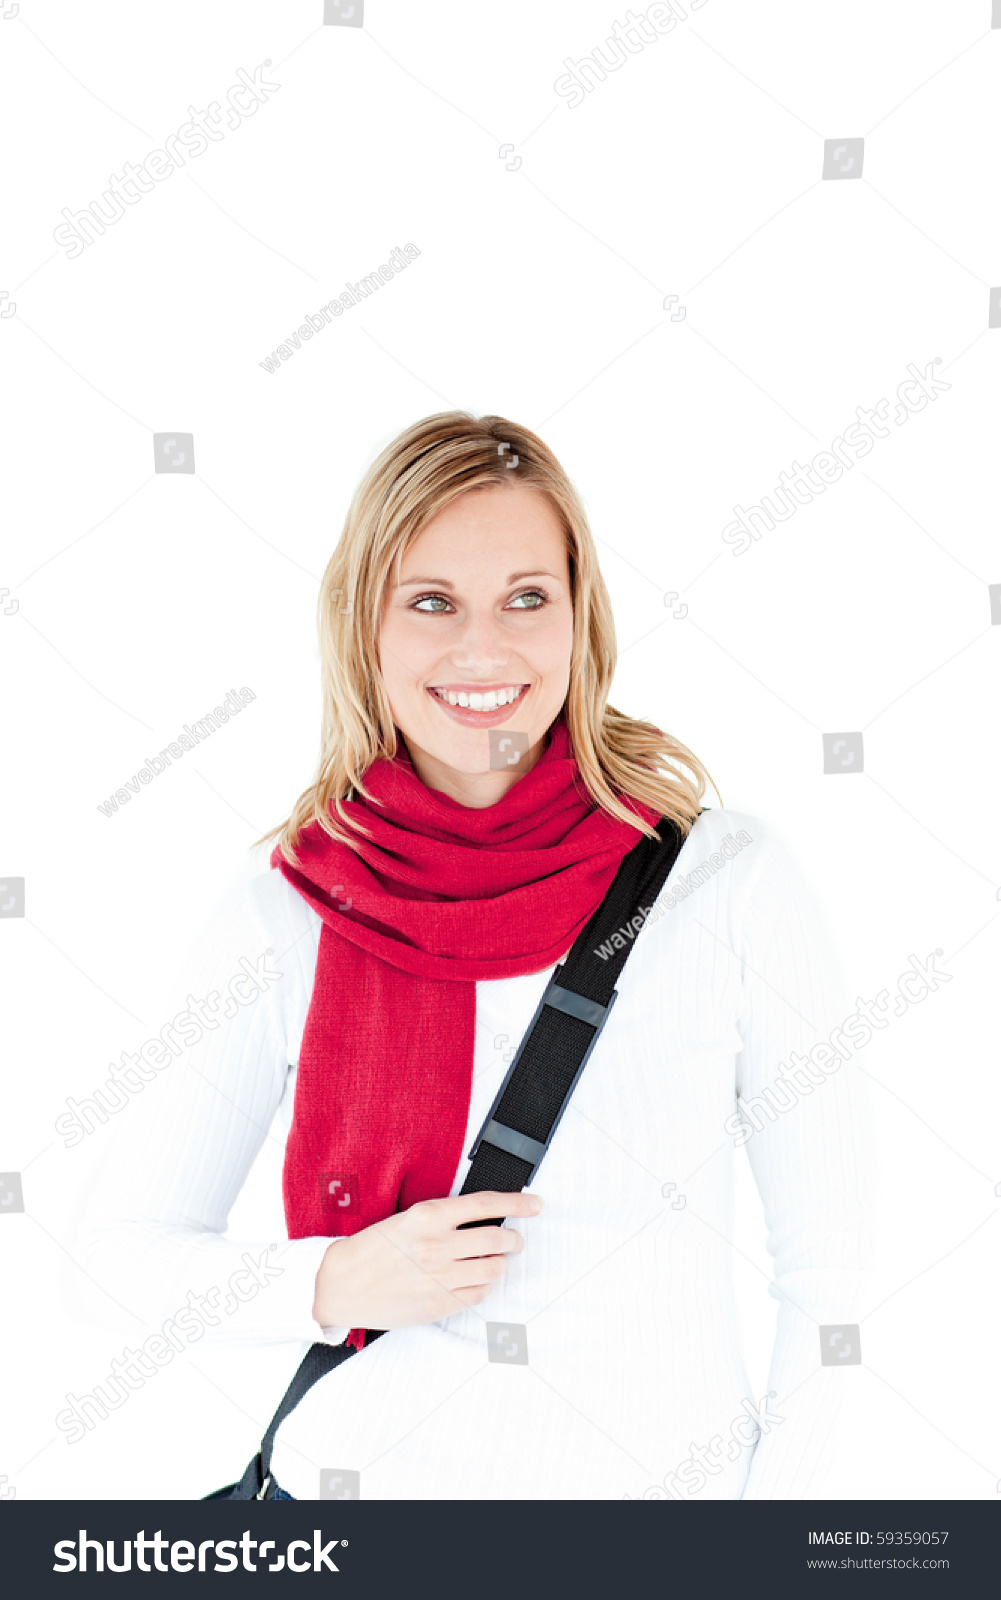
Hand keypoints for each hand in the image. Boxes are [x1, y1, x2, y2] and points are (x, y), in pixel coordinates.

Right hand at [312, 1190, 542, 1330]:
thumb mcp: (408, 1219)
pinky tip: (473, 1281)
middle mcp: (437, 1245)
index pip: (486, 1205)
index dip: (517, 1204)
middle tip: (514, 1241)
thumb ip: (445, 1219)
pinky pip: (478, 1295)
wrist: (341, 1284)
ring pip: (493, 1270)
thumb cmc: (374, 1248)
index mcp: (429, 1216)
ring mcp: (439, 1277)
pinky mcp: (438, 1304)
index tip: (535, 1205)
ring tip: (491, 1262)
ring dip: (498, 1264)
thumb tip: (486, 1220)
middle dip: (513, 1240)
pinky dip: (483, 1286)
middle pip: (497, 1240)